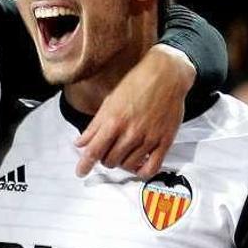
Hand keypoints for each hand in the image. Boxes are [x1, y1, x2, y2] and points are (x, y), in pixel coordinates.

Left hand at [75, 45, 194, 177]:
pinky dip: (141, 171)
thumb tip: (80, 142)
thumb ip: (94, 125)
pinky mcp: (165, 141)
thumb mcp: (109, 101)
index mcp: (113, 121)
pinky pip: (152, 167)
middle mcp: (130, 132)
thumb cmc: (136, 84)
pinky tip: (137, 165)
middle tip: (106, 152)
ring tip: (121, 154)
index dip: (84, 164)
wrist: (166, 74)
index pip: (94, 151)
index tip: (80, 172)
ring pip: (128, 165)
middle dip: (104, 159)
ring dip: (121, 164)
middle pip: (110, 161)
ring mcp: (149, 138)